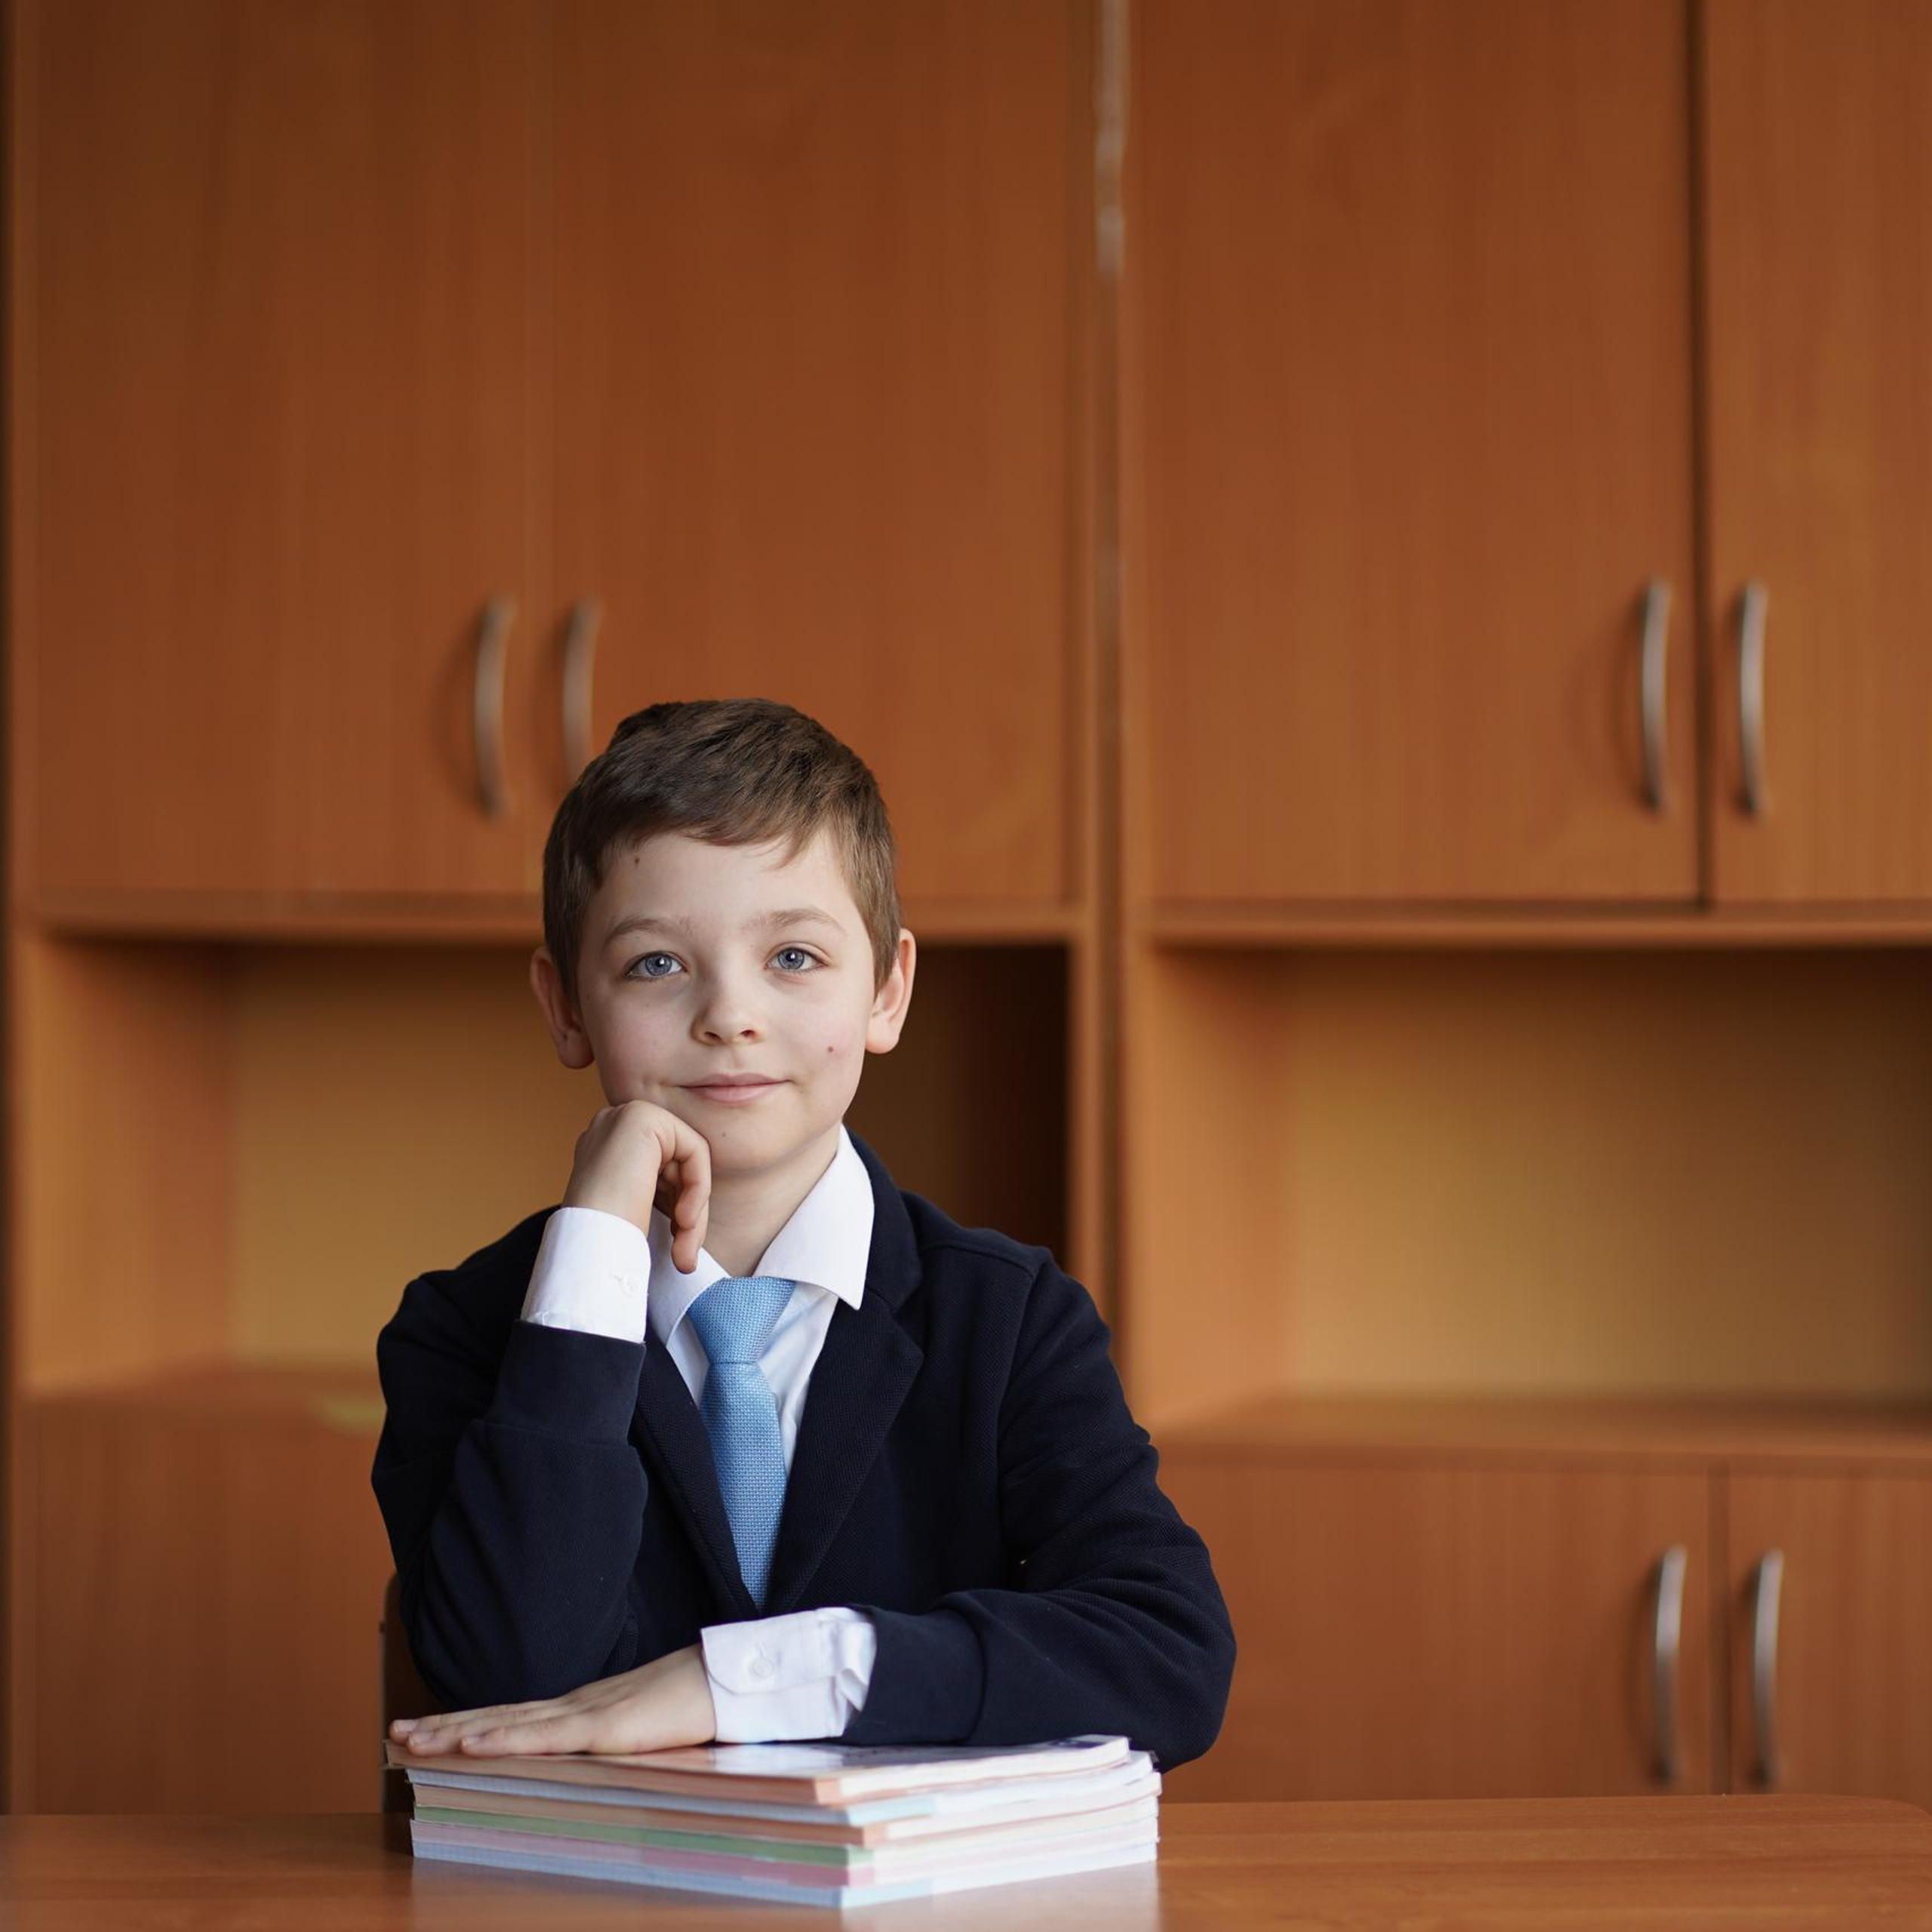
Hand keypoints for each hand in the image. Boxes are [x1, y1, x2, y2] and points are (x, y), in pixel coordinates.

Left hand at [391, 1643, 717, 1757]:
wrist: (724, 1682)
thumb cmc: (687, 1706)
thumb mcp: (636, 1731)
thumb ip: (606, 1740)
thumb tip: (581, 1759)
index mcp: (577, 1709)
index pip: (508, 1717)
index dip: (464, 1722)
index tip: (424, 1728)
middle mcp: (570, 1706)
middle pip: (494, 1717)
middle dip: (442, 1726)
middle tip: (394, 1732)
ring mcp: (582, 1714)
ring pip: (505, 1725)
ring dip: (455, 1732)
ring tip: (413, 1738)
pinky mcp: (600, 1729)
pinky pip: (542, 1738)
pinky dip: (501, 1742)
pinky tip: (470, 1747)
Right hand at [564, 1101, 711, 1269]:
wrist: (587, 1248)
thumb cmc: (608, 1243)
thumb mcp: (636, 1209)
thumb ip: (658, 1190)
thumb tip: (689, 1202)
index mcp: (604, 1146)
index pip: (661, 1168)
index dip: (674, 1205)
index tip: (675, 1243)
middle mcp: (611, 1124)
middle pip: (677, 1162)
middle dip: (689, 1211)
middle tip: (685, 1258)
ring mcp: (623, 1116)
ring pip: (689, 1160)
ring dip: (696, 1211)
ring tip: (685, 1252)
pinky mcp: (643, 1118)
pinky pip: (695, 1151)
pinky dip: (699, 1189)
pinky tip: (685, 1220)